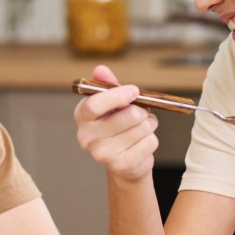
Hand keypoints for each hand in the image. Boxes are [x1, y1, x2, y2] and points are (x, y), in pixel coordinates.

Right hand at [74, 64, 159, 180]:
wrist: (124, 162)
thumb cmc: (118, 126)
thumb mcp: (113, 104)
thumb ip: (108, 86)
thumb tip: (100, 69)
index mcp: (82, 116)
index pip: (94, 105)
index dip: (117, 96)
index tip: (134, 91)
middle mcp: (87, 137)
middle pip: (128, 115)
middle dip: (142, 111)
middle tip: (141, 113)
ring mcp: (102, 154)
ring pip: (142, 128)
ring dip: (149, 124)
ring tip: (142, 128)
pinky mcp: (120, 165)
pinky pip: (150, 142)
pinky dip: (151, 140)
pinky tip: (141, 143)